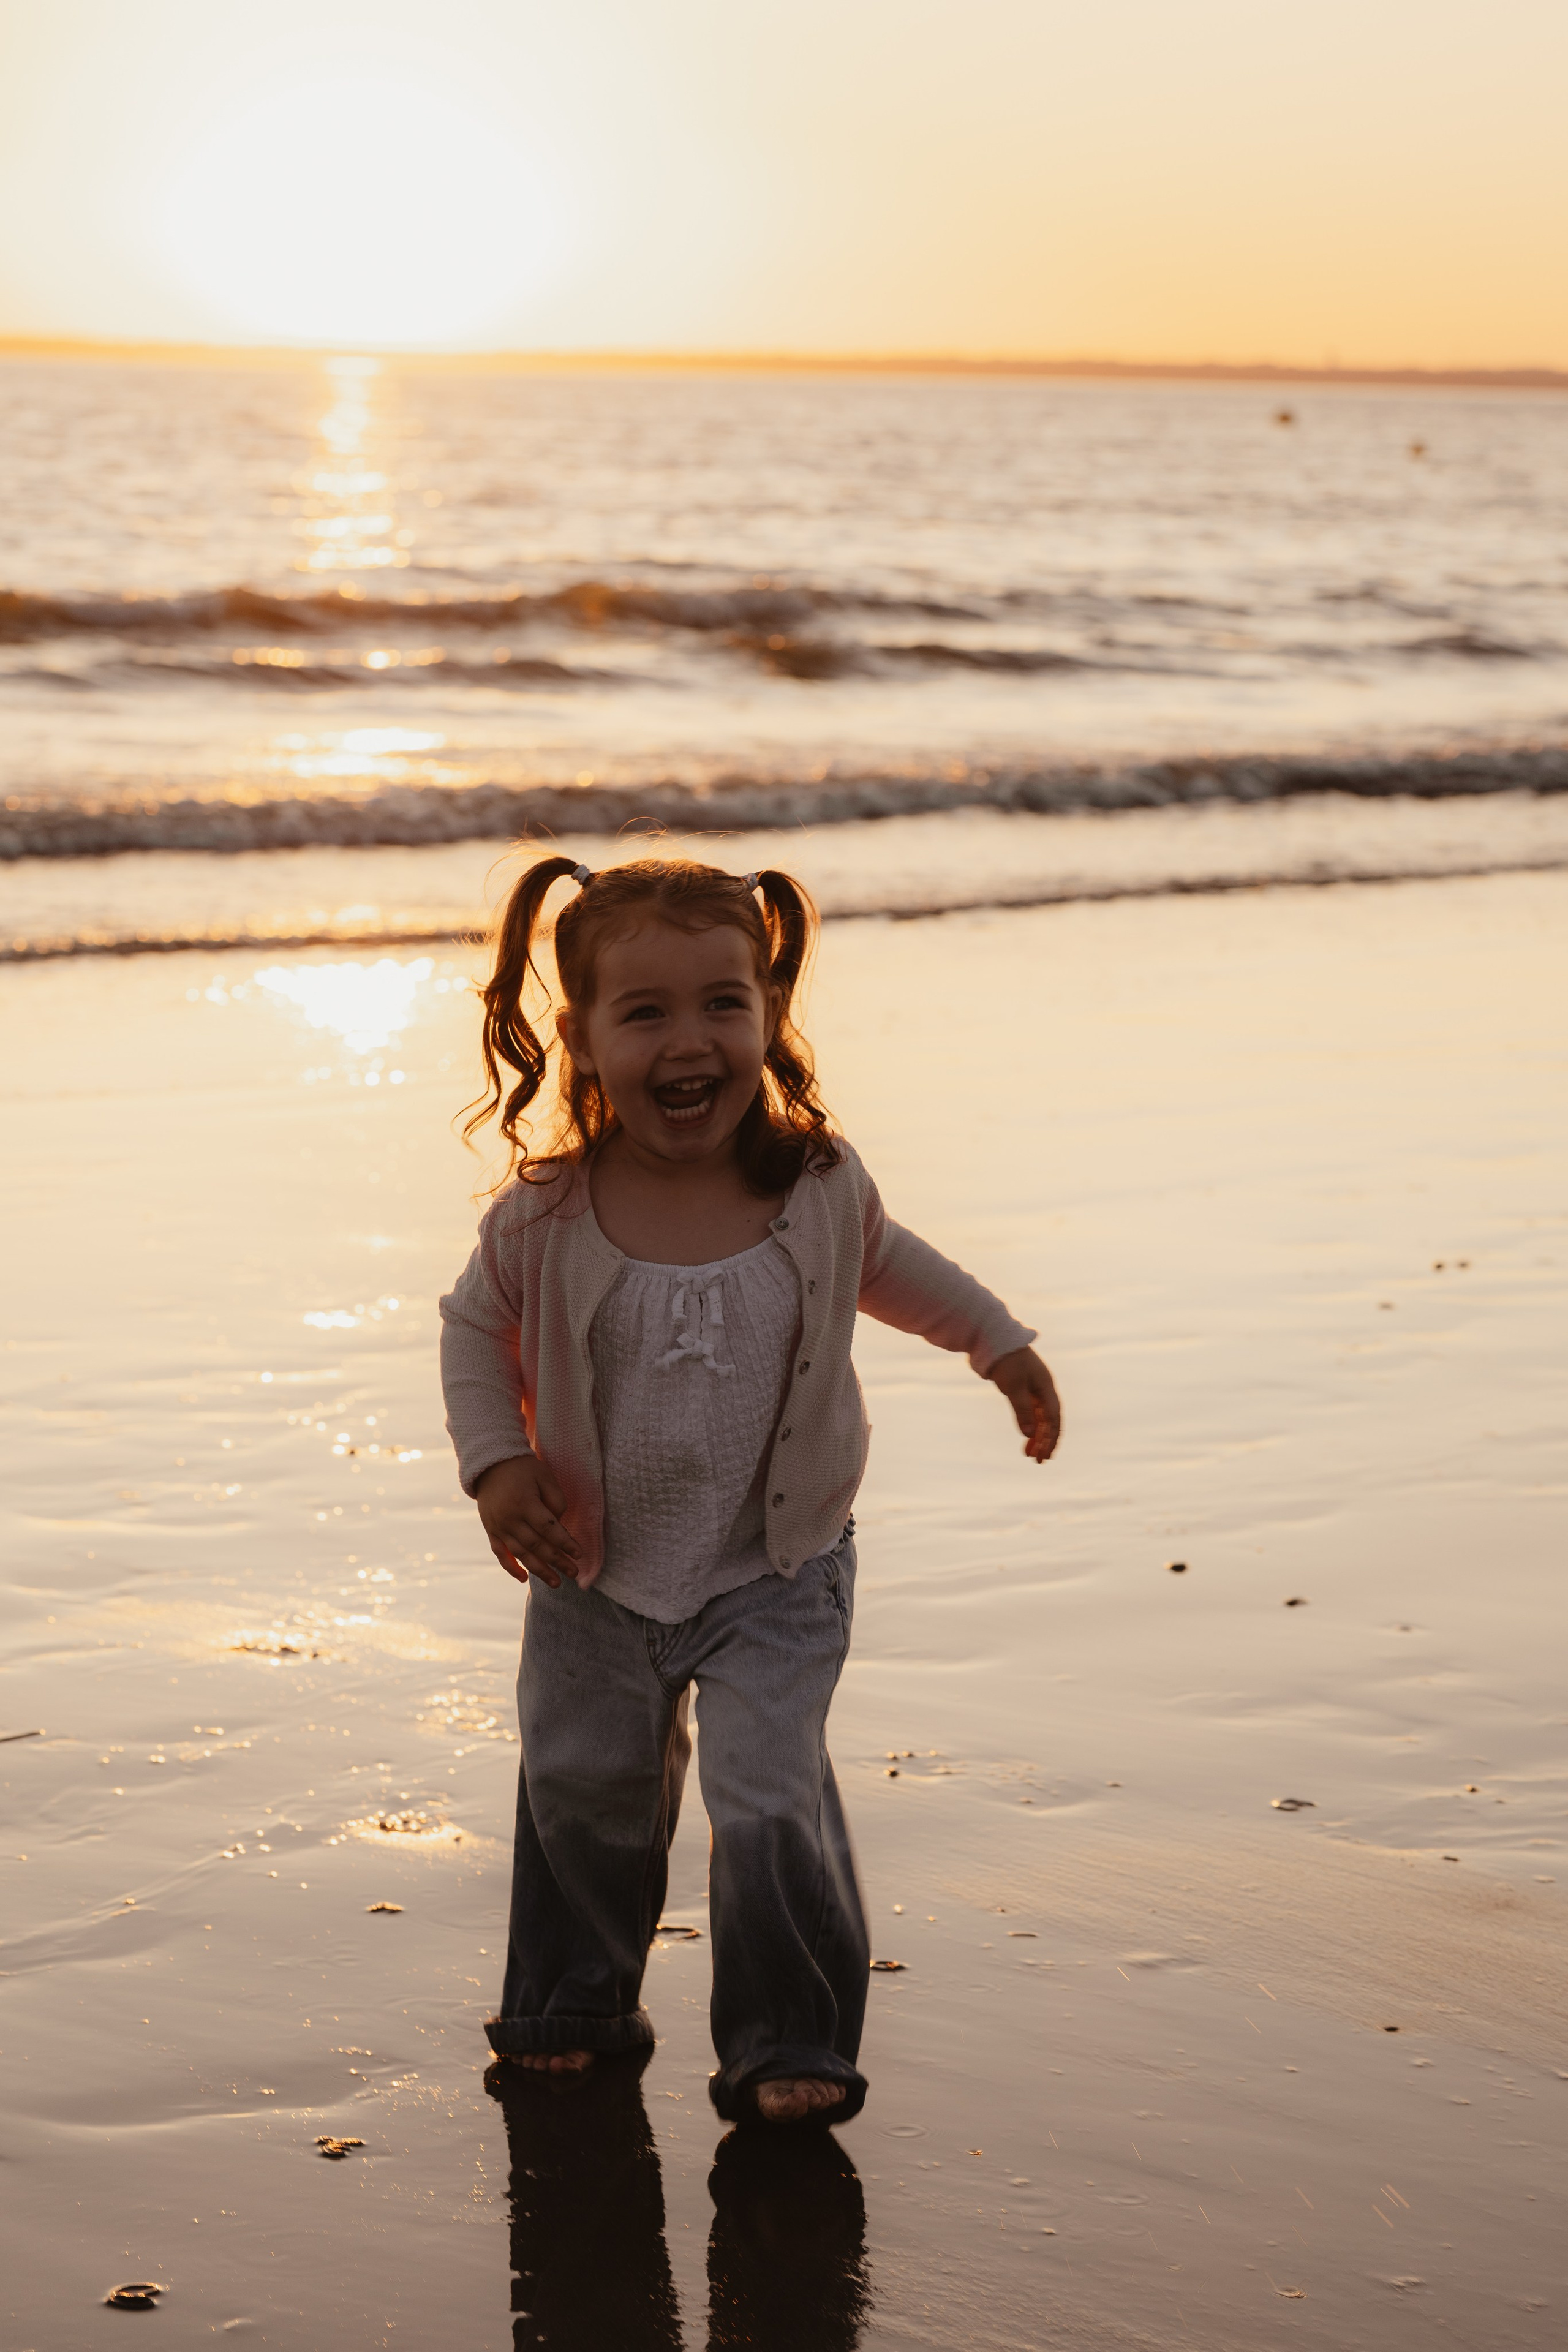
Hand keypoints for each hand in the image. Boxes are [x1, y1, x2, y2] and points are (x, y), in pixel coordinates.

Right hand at [476, 1456, 581, 1586]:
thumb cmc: (522, 1469)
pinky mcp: (491, 1530)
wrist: (489, 1464)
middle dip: (556, 1561)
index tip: (579, 1554)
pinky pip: (500, 1553)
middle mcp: (509, 1518)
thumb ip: (556, 1500)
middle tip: (573, 1573)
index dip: (565, 1543)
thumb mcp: (544, 1476)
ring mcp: (498, 1527)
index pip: (549, 1529)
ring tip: (556, 1582)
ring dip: (539, 1570)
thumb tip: (560, 1525)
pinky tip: (524, 1578)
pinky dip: (511, 1567)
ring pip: (520, 1554)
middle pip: (536, 1545)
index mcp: (524, 1503)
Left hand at [988, 1346, 1061, 1462]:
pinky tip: (1025, 1438)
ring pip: (1039, 1418)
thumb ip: (1022, 1410)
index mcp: (1046, 1387)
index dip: (1051, 1437)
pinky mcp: (1022, 1390)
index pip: (1053, 1418)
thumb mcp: (1014, 1386)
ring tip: (1029, 1455)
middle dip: (1046, 1441)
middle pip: (1049, 1420)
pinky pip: (1029, 1413)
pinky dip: (1028, 1426)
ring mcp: (1033, 1389)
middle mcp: (1043, 1390)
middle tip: (1039, 1461)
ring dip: (1036, 1436)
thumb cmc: (1006, 1360)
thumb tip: (1030, 1434)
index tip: (1045, 1454)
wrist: (992, 1339)